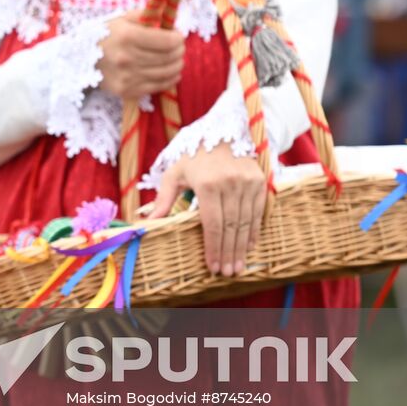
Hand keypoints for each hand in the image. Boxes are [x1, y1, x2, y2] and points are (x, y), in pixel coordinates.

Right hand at [95, 16, 182, 100]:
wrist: (79, 60)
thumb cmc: (104, 36)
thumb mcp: (121, 19)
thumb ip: (145, 15)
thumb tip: (168, 18)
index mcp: (127, 36)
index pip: (167, 41)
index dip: (178, 39)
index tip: (178, 36)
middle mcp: (127, 58)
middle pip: (169, 57)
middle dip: (179, 51)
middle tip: (179, 48)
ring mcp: (127, 77)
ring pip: (167, 73)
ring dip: (177, 65)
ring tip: (176, 59)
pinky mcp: (127, 91)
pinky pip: (158, 86)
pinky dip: (170, 79)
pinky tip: (171, 72)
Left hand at [146, 143, 266, 276]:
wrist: (223, 133)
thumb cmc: (194, 157)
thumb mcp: (175, 174)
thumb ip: (163, 199)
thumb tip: (146, 222)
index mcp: (207, 183)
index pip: (212, 223)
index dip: (213, 247)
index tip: (212, 266)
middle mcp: (230, 183)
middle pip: (230, 227)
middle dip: (227, 253)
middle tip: (226, 273)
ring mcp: (247, 182)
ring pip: (245, 222)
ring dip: (241, 247)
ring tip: (237, 266)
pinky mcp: (260, 181)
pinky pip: (258, 212)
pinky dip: (253, 231)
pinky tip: (248, 247)